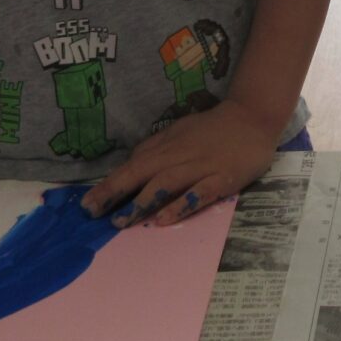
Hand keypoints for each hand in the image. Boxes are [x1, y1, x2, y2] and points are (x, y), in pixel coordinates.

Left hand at [81, 100, 281, 227]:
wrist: (253, 118)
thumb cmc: (213, 128)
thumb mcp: (180, 132)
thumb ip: (156, 148)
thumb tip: (130, 165)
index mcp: (168, 145)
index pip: (133, 165)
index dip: (110, 184)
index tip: (87, 204)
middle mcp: (180, 155)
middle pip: (143, 172)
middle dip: (116, 193)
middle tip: (93, 213)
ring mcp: (202, 167)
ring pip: (166, 183)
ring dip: (142, 202)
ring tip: (122, 222)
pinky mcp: (222, 179)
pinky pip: (198, 193)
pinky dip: (180, 205)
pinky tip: (164, 220)